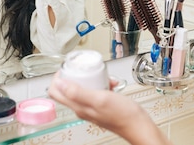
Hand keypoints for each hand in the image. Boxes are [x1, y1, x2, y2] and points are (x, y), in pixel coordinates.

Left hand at [48, 73, 171, 144]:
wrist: (138, 124)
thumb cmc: (122, 114)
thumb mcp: (100, 98)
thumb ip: (78, 92)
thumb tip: (60, 84)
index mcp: (78, 106)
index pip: (55, 92)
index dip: (57, 78)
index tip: (65, 68)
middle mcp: (82, 108)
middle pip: (67, 88)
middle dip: (75, 76)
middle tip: (83, 69)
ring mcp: (90, 107)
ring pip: (82, 88)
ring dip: (90, 79)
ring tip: (101, 76)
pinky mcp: (99, 105)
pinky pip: (95, 91)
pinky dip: (100, 84)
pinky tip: (109, 82)